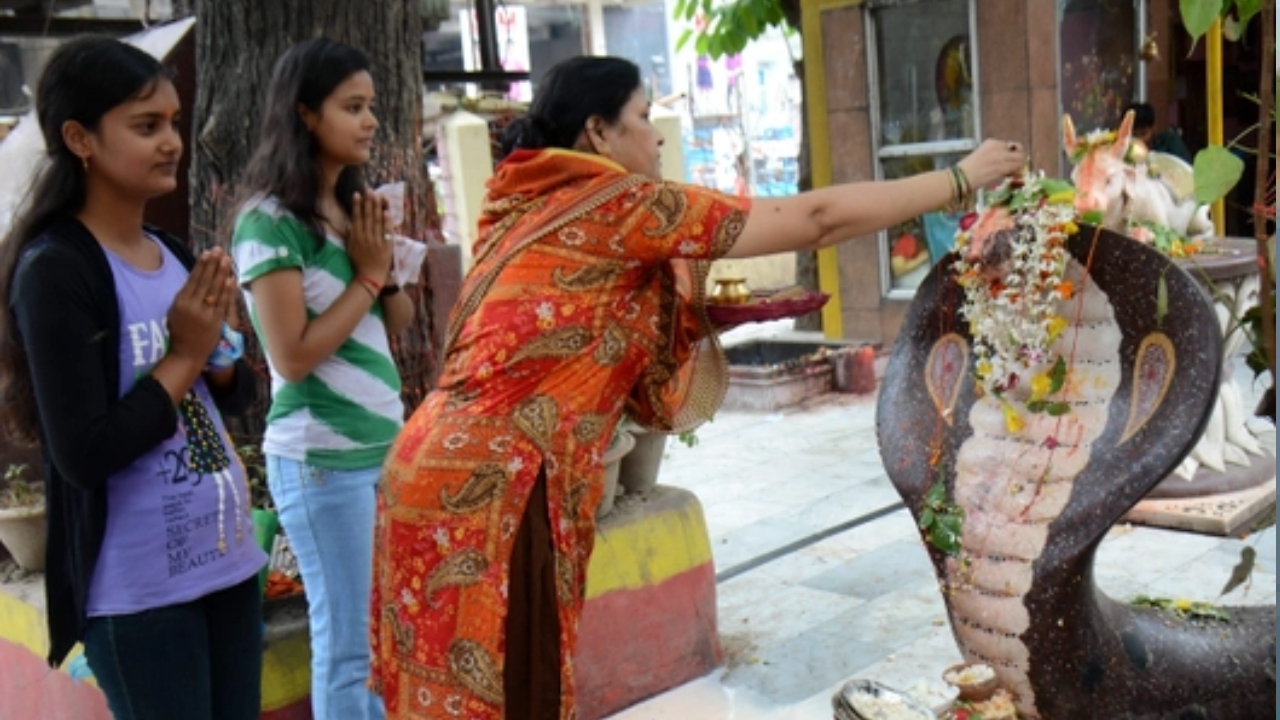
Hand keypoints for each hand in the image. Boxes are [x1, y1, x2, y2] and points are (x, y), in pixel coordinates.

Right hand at [168, 247, 234, 362]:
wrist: (186, 353)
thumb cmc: (180, 331)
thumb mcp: (175, 311)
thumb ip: (184, 296)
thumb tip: (194, 278)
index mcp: (180, 302)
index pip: (193, 279)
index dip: (201, 265)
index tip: (207, 253)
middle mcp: (192, 306)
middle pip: (205, 281)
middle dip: (213, 264)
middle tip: (219, 250)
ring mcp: (204, 314)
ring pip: (214, 290)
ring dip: (222, 273)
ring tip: (227, 260)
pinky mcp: (215, 322)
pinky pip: (222, 303)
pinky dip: (227, 290)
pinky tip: (231, 279)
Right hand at [348, 190, 393, 280]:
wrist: (370, 277)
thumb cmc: (359, 263)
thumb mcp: (351, 248)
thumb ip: (351, 235)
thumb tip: (350, 223)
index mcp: (356, 237)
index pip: (356, 218)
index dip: (357, 205)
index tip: (357, 194)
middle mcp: (365, 237)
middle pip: (367, 216)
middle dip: (368, 202)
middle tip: (369, 190)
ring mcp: (376, 241)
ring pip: (376, 221)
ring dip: (377, 207)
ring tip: (378, 196)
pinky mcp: (386, 246)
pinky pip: (386, 231)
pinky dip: (387, 221)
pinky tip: (387, 211)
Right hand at [957, 139, 1026, 188]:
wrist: (961, 177)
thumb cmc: (968, 170)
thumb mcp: (981, 156)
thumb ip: (994, 155)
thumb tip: (1007, 162)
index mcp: (991, 142)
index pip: (1009, 145)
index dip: (1011, 154)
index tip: (1008, 161)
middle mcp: (998, 147)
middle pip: (1019, 150)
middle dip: (1019, 159)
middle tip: (1015, 167)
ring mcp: (1000, 156)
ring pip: (1020, 159)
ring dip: (1019, 166)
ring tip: (1013, 172)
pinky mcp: (1002, 167)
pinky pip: (1016, 168)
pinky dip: (1016, 172)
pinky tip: (1010, 176)